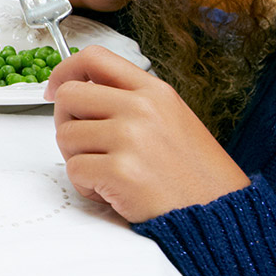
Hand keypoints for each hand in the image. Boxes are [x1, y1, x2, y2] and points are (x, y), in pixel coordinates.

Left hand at [47, 46, 249, 221]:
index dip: (64, 71)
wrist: (220, 217)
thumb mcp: (173, 120)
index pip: (94, 58)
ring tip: (110, 173)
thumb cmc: (196, 177)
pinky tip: (113, 191)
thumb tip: (84, 92)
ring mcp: (130, 138)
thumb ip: (132, 102)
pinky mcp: (120, 171)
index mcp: (155, 92)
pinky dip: (87, 185)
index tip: (54, 89)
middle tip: (85, 145)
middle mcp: (142, 108)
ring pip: (66, 135)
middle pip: (69, 96)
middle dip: (67, 122)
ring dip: (79, 159)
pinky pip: (74, 170)